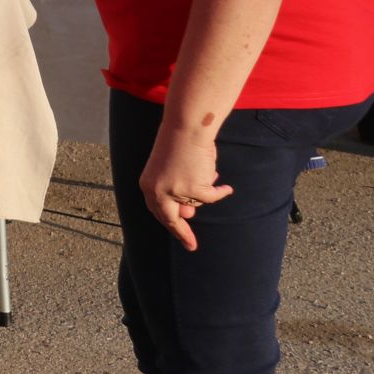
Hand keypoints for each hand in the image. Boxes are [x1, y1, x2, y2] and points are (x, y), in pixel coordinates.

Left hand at [139, 124, 231, 251]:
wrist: (186, 127)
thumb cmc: (180, 145)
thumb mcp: (171, 172)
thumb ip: (177, 192)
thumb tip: (188, 213)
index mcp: (148, 185)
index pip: (158, 211)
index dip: (170, 224)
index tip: (180, 238)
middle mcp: (157, 191)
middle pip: (170, 220)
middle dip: (182, 233)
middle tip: (191, 246)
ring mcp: (174, 192)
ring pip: (196, 203)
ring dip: (203, 190)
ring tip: (204, 172)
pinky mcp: (193, 189)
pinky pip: (211, 197)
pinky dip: (220, 192)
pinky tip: (225, 187)